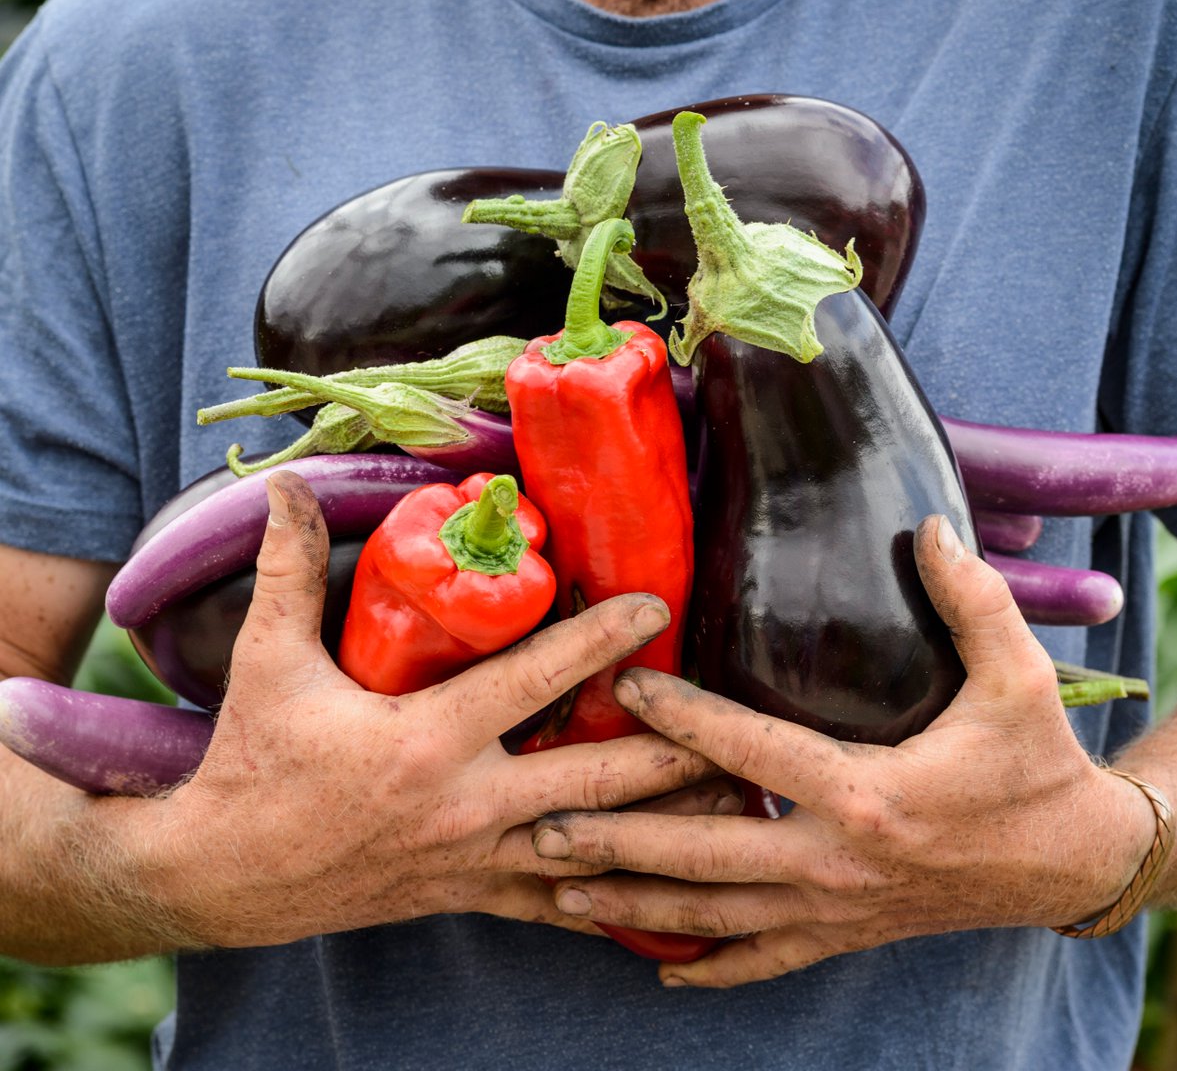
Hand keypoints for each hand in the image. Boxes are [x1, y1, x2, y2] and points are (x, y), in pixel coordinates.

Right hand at [136, 470, 717, 948]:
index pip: (534, 681)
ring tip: (736, 802)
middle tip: (733, 717)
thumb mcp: (266, 662)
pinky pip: (560, 906)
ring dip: (667, 826)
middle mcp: (467, 806)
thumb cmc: (253, 765)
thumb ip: (288, 572)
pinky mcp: (472, 895)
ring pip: (598, 849)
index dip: (601, 638)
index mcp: (427, 742)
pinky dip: (618, 898)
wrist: (223, 878)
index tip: (658, 606)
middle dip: (673, 750)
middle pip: (598, 777)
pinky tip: (670, 894)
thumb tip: (284, 487)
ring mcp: (477, 860)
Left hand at [529, 515, 1157, 986]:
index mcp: (866, 794)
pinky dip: (711, 968)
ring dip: (635, 907)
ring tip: (561, 894)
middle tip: (541, 826)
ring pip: (715, 917)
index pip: (750, 751)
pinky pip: (764, 961)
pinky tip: (663, 973)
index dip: (681, 717)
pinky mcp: (843, 935)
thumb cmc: (1037, 767)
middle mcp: (835, 861)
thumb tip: (927, 526)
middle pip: (704, 853)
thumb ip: (972, 600)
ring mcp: (833, 909)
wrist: (1070, 865)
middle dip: (618, 840)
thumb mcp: (1020, 678)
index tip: (620, 686)